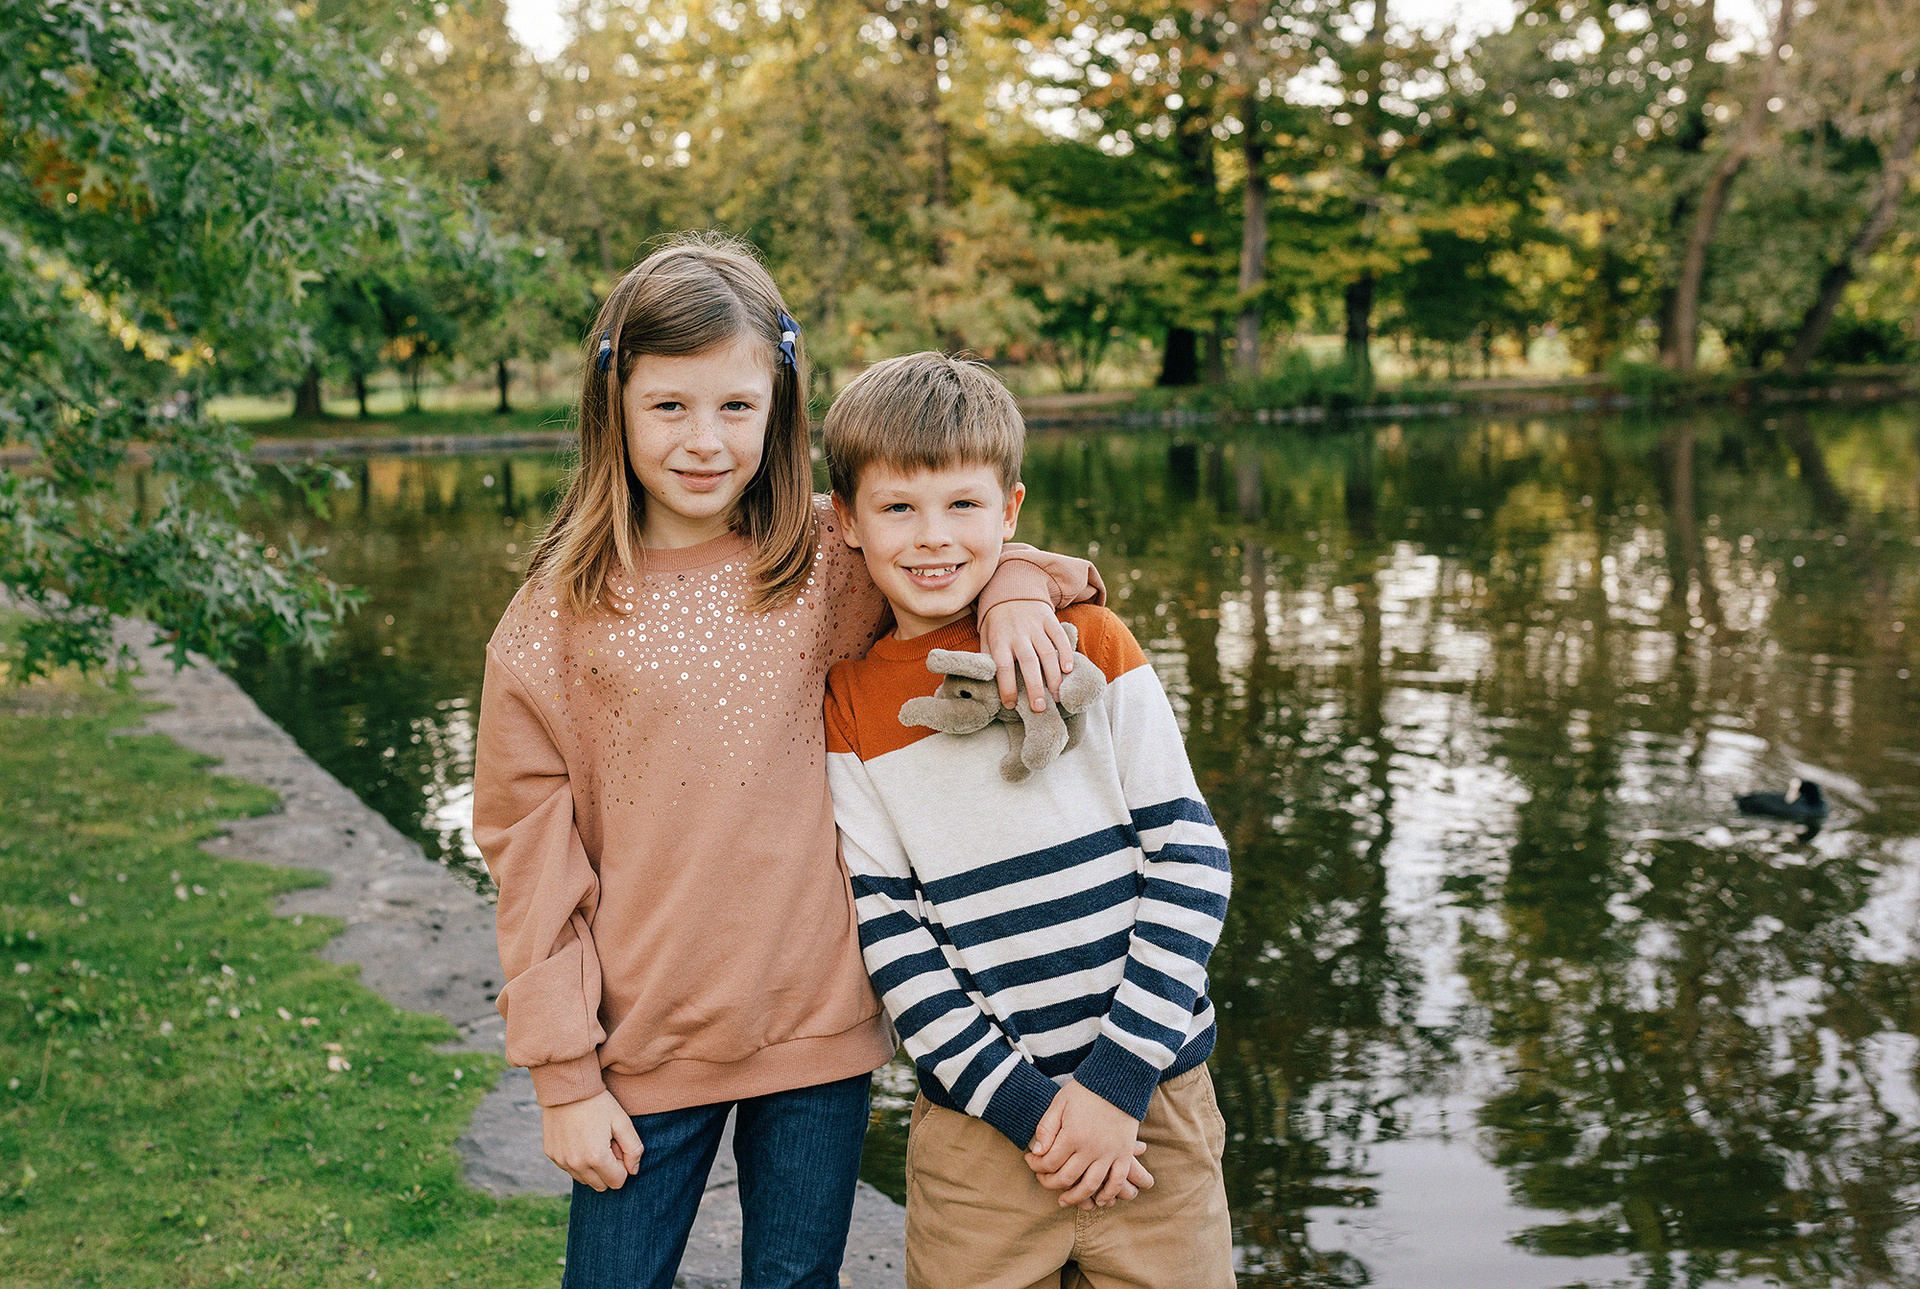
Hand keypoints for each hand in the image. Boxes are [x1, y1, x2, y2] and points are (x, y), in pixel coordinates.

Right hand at [542, 1090, 641, 1190]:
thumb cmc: (599, 1102)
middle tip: (606, 1142)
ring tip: (593, 1139)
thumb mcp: (622, 1121)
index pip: (617, 1181)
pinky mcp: (551, 1155)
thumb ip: (634, 1149)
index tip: (617, 1144)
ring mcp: (561, 1161)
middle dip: (608, 1169)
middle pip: (601, 1185)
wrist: (567, 1086)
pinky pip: (570, 1169)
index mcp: (596, 1157)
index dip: (622, 1165)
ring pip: (584, 1179)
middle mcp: (576, 1164)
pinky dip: (578, 1161)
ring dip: (592, 1167)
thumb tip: (633, 1171)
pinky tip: (579, 1138)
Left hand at [979, 599, 1075, 712]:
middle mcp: (1017, 632)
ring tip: (1057, 697)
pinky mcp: (1049, 619)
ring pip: (1047, 652)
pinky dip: (1065, 654)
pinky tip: (1068, 671)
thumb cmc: (997, 623)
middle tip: (1040, 708)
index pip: (1002, 666)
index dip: (1007, 687)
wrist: (1011, 590)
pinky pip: (1060, 637)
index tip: (1011, 705)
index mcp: (999, 639)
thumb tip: (989, 686)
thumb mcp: (985, 638)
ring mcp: (1035, 625)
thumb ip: (988, 658)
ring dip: (1053, 676)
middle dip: (1035, 687)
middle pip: (1028, 662)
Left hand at [1023, 1081, 1150, 1208]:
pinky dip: (1108, 1194)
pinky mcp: (1125, 1154)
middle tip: (1043, 1180)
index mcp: (1072, 1135)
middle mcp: (1091, 1148)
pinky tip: (1098, 1200)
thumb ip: (1046, 1128)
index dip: (1036, 1166)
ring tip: (1065, 1199)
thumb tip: (1037, 1152)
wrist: (1118, 1081)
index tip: (1030, 1159)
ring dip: (1076, 1197)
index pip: (1049, 1163)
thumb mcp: (1059, 1103)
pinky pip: (1117, 1181)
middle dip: (1050, 1183)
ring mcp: (1110, 1153)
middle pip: (1066, 1178)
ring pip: (1091, 1186)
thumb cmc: (1085, 1091)